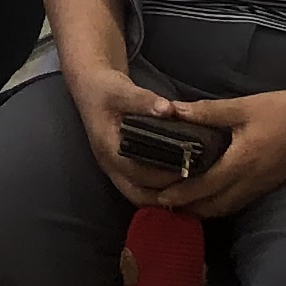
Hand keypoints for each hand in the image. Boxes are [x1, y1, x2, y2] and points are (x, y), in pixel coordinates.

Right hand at [64, 60, 189, 208]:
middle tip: (195, 185)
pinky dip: (158, 192)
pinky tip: (179, 186)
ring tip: (190, 189)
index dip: (164, 175)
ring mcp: (115, 169)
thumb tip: (168, 110)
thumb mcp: (121, 89)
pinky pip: (140, 189)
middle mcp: (110, 165)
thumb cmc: (104, 88)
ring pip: (139, 196)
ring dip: (163, 197)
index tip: (190, 168)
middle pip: (139, 195)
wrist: (90, 87)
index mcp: (108, 149)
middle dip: (166, 195)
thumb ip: (143, 100)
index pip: (138, 173)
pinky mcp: (121, 167)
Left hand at [159, 88, 285, 216]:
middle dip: (186, 208)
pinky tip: (209, 197)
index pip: (203, 187)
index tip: (158, 197)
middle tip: (161, 203)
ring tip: (180, 204)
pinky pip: (237, 203)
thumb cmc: (281, 111)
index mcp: (240, 163)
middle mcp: (249, 182)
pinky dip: (218, 205)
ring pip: (225, 208)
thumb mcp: (242, 107)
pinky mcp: (267, 186)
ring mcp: (260, 188)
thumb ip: (207, 112)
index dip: (180, 195)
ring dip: (202, 209)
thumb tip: (173, 111)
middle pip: (212, 206)